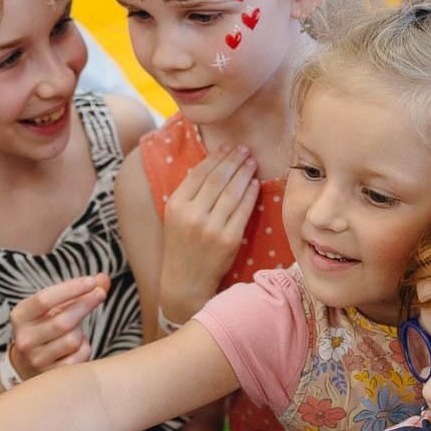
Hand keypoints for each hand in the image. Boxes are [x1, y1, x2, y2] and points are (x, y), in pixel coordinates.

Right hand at [6, 274, 108, 380]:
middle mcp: (24, 339)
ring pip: (73, 340)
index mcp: (20, 316)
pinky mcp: (50, 375)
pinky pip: (79, 357)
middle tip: (100, 293)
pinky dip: (84, 347)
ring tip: (74, 329)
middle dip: (85, 304)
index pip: (45, 299)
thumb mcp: (53, 306)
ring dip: (81, 331)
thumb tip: (104, 278)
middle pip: (62, 321)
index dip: (71, 289)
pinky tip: (76, 345)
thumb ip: (78, 291)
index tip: (91, 281)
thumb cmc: (45, 326)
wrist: (28, 363)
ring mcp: (36, 360)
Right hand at [157, 147, 256, 324]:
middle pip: (218, 179)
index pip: (199, 174)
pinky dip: (251, 195)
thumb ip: (190, 195)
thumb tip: (214, 165)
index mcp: (176, 206)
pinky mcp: (229, 239)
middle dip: (234, 161)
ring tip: (252, 162)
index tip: (228, 147)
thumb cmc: (182, 246)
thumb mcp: (175, 218)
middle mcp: (192, 215)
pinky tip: (254, 184)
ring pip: (232, 192)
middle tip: (245, 150)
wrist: (185, 282)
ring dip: (244, 174)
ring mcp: (211, 228)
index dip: (216, 158)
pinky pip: (244, 210)